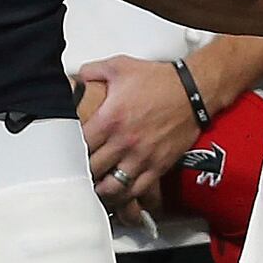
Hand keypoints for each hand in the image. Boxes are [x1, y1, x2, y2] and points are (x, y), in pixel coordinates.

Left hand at [74, 58, 199, 204]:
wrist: (193, 91)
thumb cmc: (159, 79)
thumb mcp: (120, 66)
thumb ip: (93, 71)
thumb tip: (77, 75)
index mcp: (110, 119)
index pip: (79, 146)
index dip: (70, 151)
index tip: (69, 152)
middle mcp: (124, 142)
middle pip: (92, 170)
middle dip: (84, 172)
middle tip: (80, 172)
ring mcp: (141, 157)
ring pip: (113, 187)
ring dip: (102, 190)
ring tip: (97, 187)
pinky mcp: (158, 166)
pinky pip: (138, 191)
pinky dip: (127, 196)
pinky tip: (120, 194)